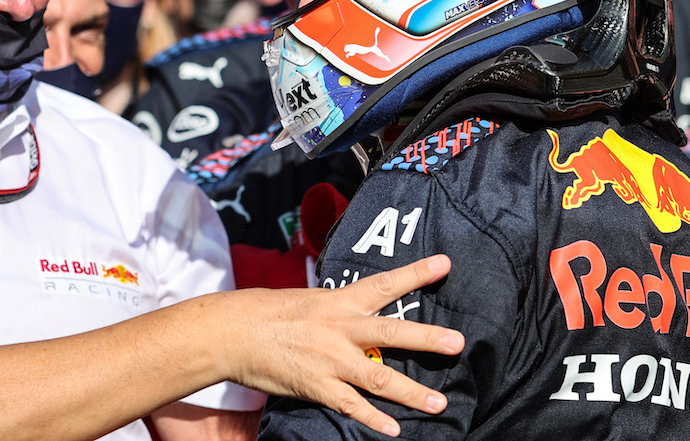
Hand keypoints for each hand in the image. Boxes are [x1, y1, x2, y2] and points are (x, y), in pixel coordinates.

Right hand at [228, 254, 460, 436]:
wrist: (231, 332)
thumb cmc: (267, 312)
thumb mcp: (308, 299)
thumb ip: (338, 309)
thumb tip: (361, 311)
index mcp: (338, 301)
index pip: (384, 284)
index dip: (415, 274)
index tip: (444, 264)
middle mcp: (340, 328)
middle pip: (392, 333)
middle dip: (428, 339)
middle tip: (458, 343)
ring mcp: (330, 359)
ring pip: (380, 377)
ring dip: (412, 393)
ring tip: (440, 403)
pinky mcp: (318, 386)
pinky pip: (352, 405)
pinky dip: (375, 419)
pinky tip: (394, 430)